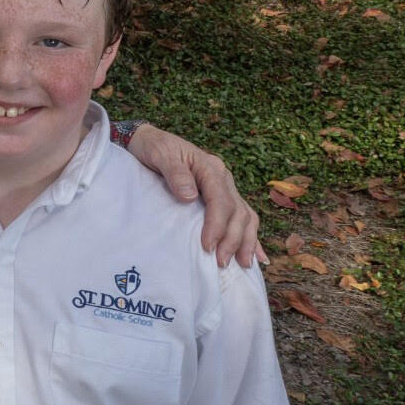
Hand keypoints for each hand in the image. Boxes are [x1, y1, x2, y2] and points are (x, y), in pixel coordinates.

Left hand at [126, 124, 262, 267]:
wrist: (148, 140)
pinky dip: (251, 236)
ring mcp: (225, 187)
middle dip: (232, 239)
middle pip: (237, 212)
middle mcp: (223, 178)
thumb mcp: (160, 154)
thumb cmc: (153, 147)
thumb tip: (189, 196)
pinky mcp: (221, 196)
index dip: (217, 225)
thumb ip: (174, 173)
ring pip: (245, 216)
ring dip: (246, 241)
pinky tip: (256, 256)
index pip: (221, 201)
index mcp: (210, 168)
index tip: (207, 245)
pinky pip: (242, 216)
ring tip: (242, 264)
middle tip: (220, 262)